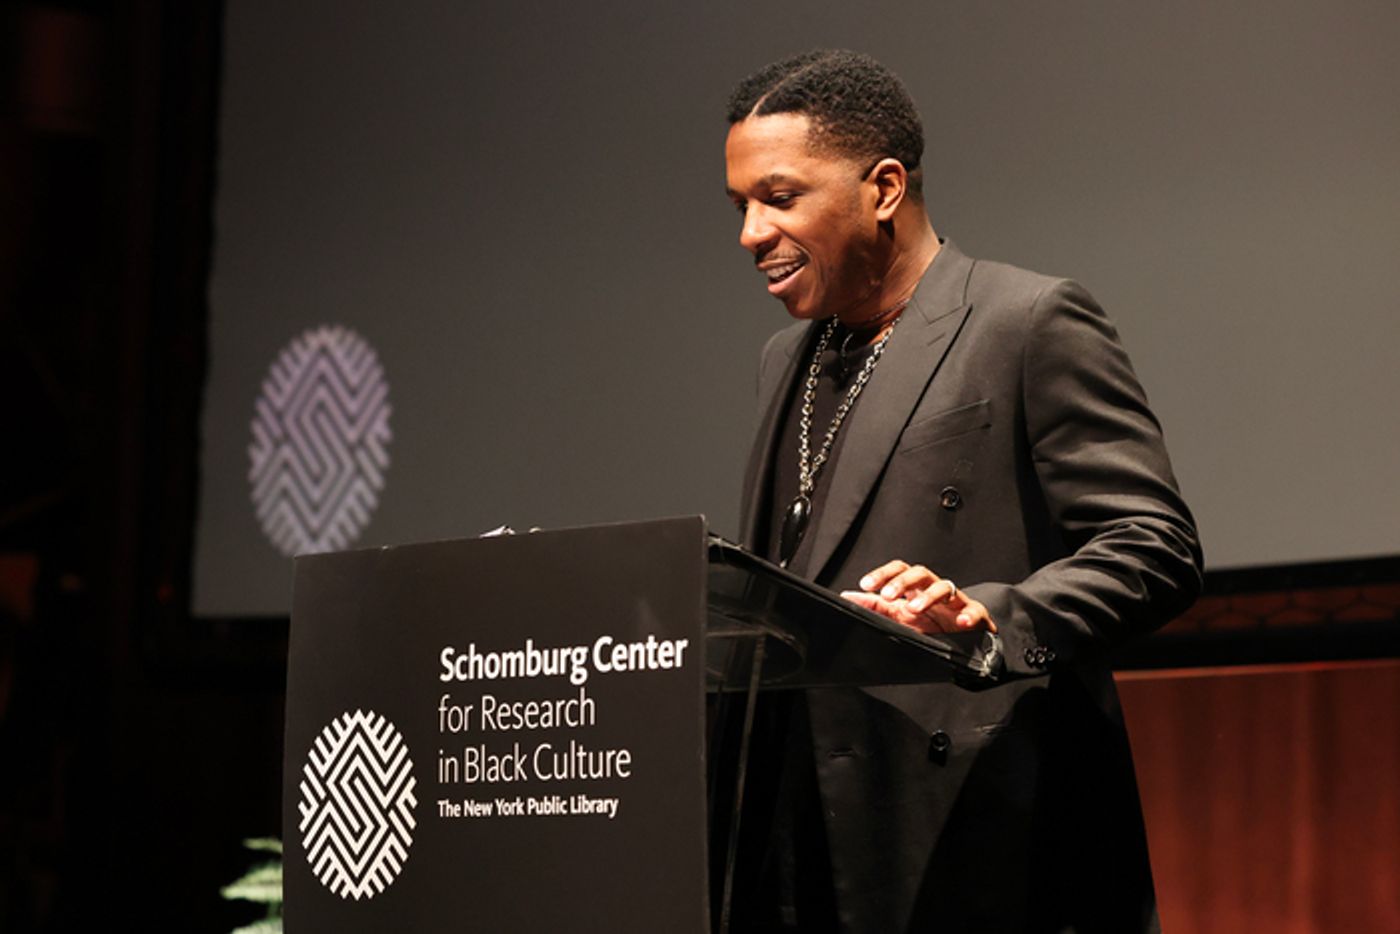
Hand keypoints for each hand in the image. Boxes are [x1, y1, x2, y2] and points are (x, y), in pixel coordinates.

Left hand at [840, 560, 997, 634]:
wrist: (964, 643)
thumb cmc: (931, 625)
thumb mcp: (901, 617)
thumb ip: (876, 606)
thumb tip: (848, 596)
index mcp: (916, 589)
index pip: (900, 570)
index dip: (883, 574)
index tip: (866, 584)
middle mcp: (935, 590)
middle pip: (920, 573)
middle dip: (903, 582)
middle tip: (887, 595)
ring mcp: (956, 601)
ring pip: (946, 587)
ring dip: (929, 596)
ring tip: (913, 608)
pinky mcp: (976, 616)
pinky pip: (976, 610)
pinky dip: (970, 615)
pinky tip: (961, 622)